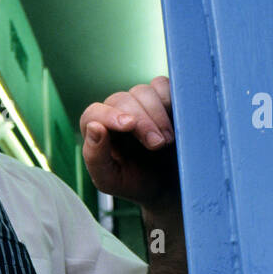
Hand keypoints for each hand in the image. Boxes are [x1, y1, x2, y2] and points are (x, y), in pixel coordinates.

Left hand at [78, 76, 178, 211]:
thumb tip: (94, 127)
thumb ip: (95, 157)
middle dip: (142, 122)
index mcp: (98, 131)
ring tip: (168, 141)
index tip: (129, 125)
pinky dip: (171, 100)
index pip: (94, 113)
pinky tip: (177, 122)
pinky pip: (163, 86)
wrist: (169, 187)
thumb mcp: (110, 181)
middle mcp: (116, 113)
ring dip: (157, 114)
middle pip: (122, 100)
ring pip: (144, 91)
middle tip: (158, 145)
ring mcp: (140, 104)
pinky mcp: (163, 98)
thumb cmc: (135, 184)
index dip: (110, 116)